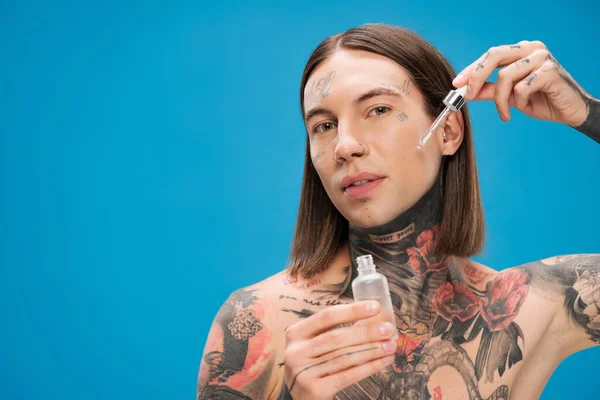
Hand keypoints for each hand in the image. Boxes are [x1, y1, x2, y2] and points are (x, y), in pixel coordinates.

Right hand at [281, 301, 396, 399]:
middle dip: (367, 332)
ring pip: (345, 357)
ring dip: (372, 350)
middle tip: (388, 329)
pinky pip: (348, 375)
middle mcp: (295, 351)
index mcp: (295, 333)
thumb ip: (337, 331)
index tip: (375, 307)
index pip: (327, 316)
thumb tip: (374, 318)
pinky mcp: (315, 390)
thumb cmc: (313, 365)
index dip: (352, 311)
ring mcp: (303, 372)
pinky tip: (383, 361)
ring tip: (390, 345)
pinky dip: (369, 367)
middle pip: (337, 337)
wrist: (300, 397)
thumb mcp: (315, 345)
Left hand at [452, 40, 591, 127]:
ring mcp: (542, 58)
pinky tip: (522, 108)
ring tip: (504, 112)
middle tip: (468, 95)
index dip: (471, 69)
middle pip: (494, 55)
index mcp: (521, 50)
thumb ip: (488, 90)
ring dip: (500, 99)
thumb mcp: (509, 96)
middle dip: (476, 77)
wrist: (569, 112)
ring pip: (505, 76)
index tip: (456, 84)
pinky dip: (518, 101)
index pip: (490, 55)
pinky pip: (521, 87)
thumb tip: (464, 90)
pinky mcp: (550, 71)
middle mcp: (531, 48)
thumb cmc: (541, 100)